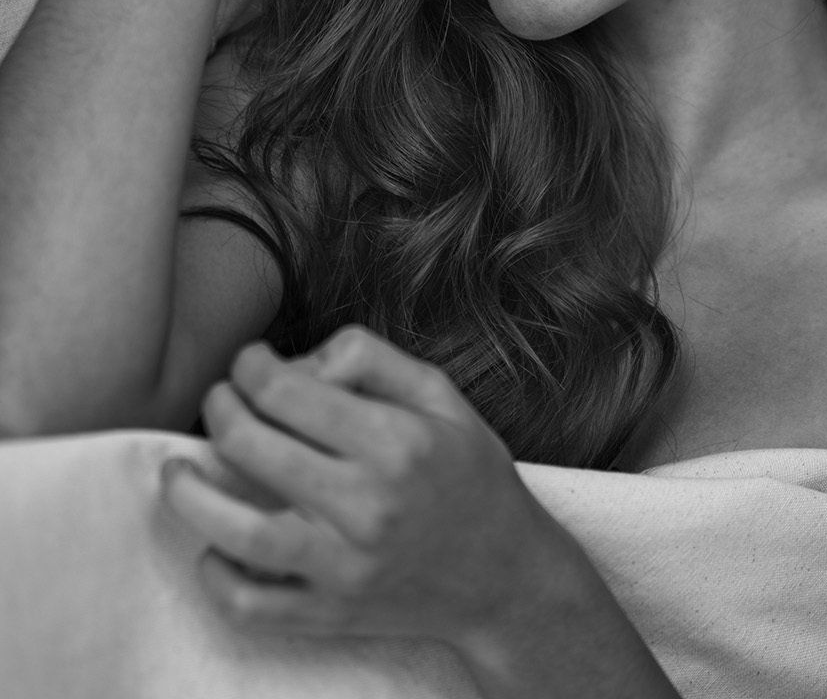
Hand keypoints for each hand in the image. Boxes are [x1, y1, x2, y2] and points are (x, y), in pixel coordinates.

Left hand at [160, 328, 571, 649]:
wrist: (505, 576)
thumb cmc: (470, 474)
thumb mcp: (441, 395)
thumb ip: (372, 359)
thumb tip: (301, 360)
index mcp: (394, 441)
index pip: (289, 391)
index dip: (252, 365)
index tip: (250, 361)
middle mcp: (365, 503)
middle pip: (253, 448)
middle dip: (219, 409)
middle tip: (218, 398)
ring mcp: (344, 565)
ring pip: (238, 532)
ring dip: (190, 495)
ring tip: (176, 470)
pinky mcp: (331, 613)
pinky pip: (252, 606)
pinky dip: (217, 577)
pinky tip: (211, 546)